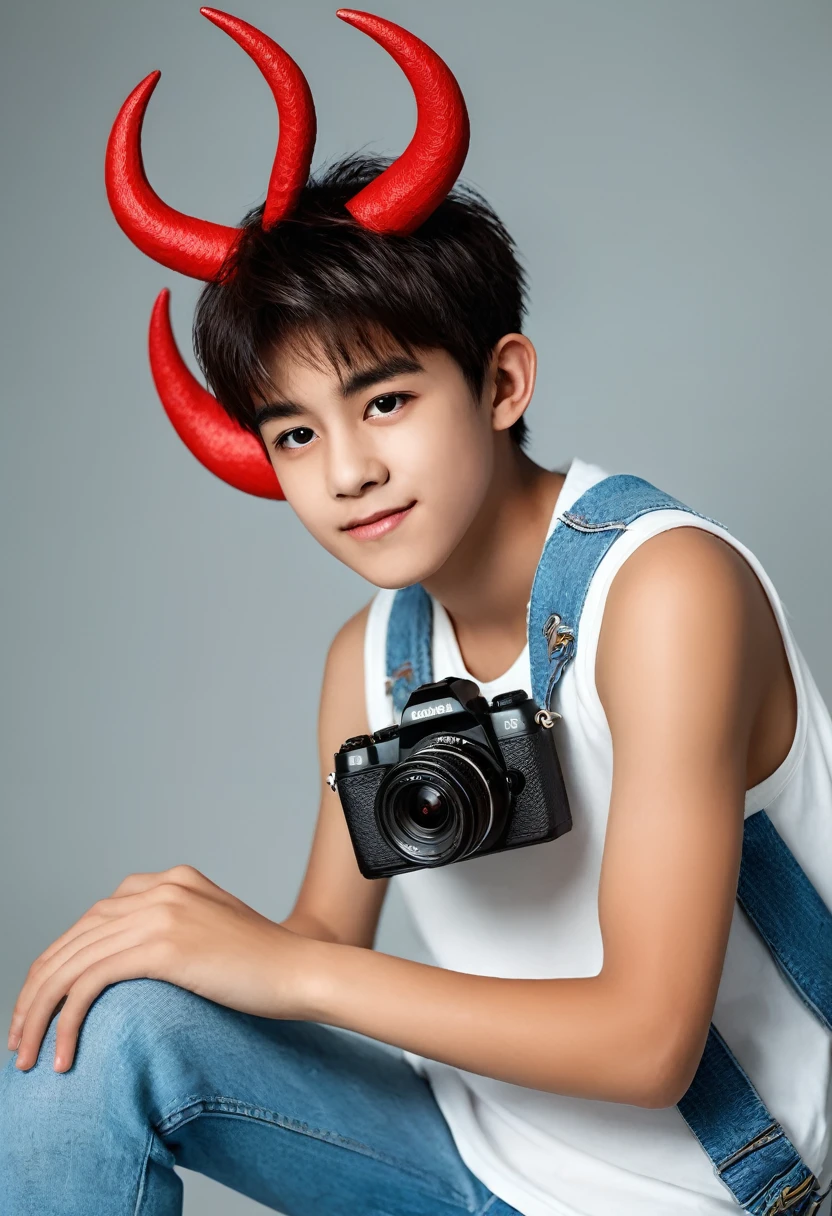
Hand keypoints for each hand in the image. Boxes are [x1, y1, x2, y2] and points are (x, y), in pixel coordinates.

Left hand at [7, 864, 313, 1072]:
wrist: (303, 969)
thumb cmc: (263, 967)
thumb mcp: (209, 935)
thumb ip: (168, 933)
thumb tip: (119, 970)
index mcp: (168, 880)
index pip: (90, 921)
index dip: (56, 966)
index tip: (41, 1007)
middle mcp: (158, 887)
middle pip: (72, 940)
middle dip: (36, 992)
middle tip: (19, 1038)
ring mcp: (161, 911)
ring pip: (72, 963)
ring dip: (40, 1013)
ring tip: (27, 1055)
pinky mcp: (163, 944)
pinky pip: (91, 982)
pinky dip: (67, 1020)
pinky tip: (63, 1054)